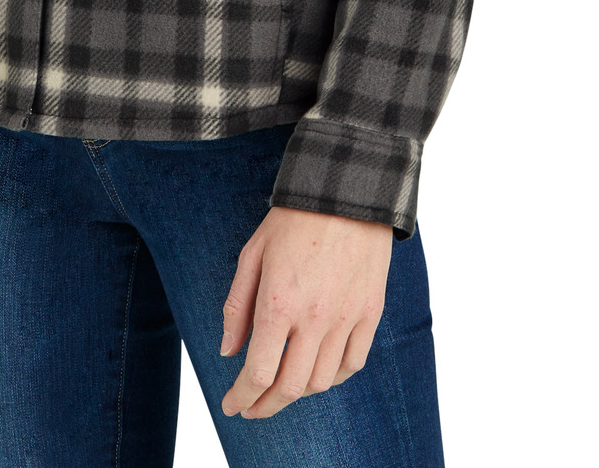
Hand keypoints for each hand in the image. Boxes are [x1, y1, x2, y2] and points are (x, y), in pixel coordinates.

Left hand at [219, 205, 392, 420]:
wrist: (346, 190)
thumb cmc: (294, 218)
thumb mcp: (253, 253)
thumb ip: (238, 305)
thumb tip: (228, 350)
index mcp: (279, 302)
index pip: (259, 372)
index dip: (242, 396)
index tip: (232, 404)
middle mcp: (315, 317)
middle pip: (290, 387)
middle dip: (265, 406)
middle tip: (252, 408)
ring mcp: (346, 317)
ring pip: (322, 381)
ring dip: (298, 392)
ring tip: (282, 386)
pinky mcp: (370, 312)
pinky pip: (353, 363)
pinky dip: (334, 377)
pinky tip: (319, 372)